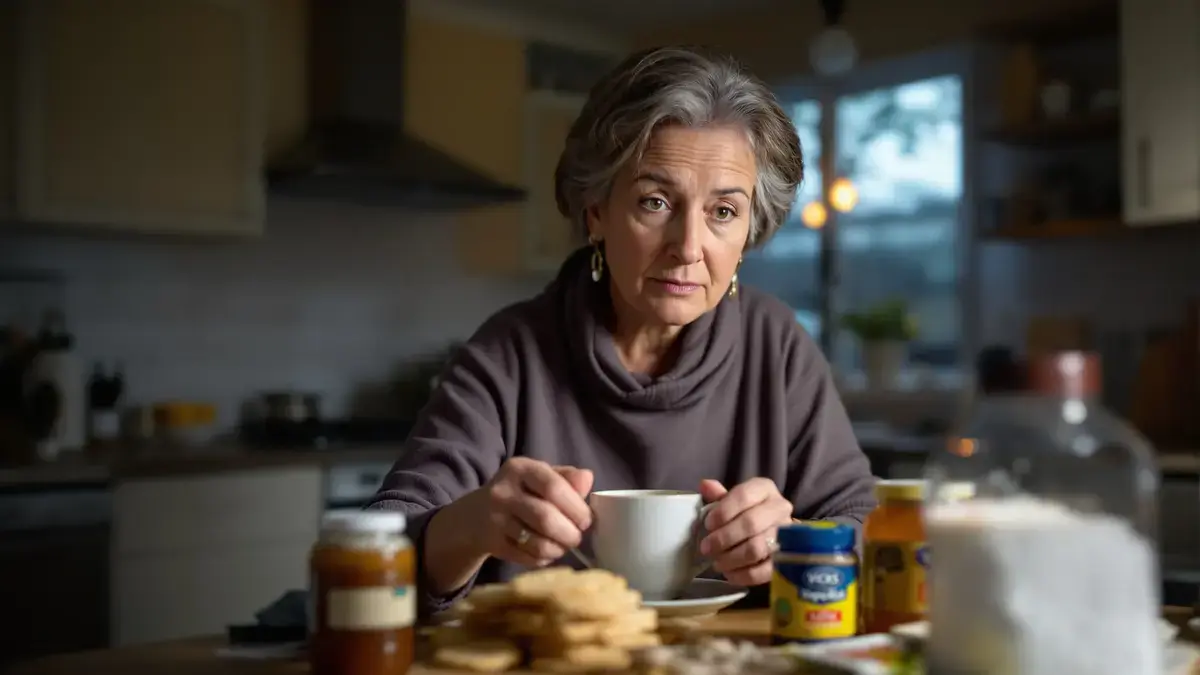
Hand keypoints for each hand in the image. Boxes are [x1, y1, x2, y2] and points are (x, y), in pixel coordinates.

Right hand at [467, 457, 593, 567]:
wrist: (475, 516)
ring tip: (563, 545)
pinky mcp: (493, 544)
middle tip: (576, 537)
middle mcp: (503, 492)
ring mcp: (495, 520)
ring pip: (538, 543)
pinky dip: (543, 559)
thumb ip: (566, 477)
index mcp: (519, 469)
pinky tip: (546, 552)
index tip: (586, 520)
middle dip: (569, 533)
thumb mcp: (539, 476)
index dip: (576, 507)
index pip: (553, 487)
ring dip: (558, 549)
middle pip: (546, 518)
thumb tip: (587, 479)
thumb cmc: (519, 493)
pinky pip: (527, 558)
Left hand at [698, 478, 792, 586]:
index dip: (723, 511)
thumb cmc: (749, 513)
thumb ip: (719, 495)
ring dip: (731, 558)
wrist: (778, 534)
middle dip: (724, 538)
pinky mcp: (786, 561)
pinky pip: (764, 571)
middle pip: (751, 523)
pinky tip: (729, 574)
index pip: (743, 496)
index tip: (708, 525)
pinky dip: (743, 575)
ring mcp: (788, 535)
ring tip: (717, 562)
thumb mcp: (734, 501)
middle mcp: (780, 509)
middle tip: (706, 548)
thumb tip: (704, 485)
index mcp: (765, 489)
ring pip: (756, 548)